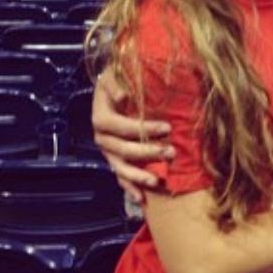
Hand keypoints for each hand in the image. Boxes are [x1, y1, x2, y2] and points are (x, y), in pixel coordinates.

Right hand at [92, 66, 172, 201]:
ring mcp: (108, 151)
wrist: (113, 88)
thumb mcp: (113, 74)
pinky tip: (142, 198)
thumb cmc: (118, 79)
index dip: (140, 129)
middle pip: (122, 150)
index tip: (167, 128)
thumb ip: (115, 83)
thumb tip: (123, 96)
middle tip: (171, 153)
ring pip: (120, 167)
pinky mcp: (115, 160)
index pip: (118, 126)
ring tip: (157, 180)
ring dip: (138, 175)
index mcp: (100, 116)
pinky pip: (120, 177)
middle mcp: (102, 137)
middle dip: (147, 153)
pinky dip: (130, 188)